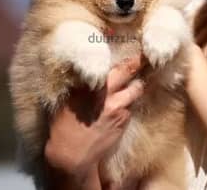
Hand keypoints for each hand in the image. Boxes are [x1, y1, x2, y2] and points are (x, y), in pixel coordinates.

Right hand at [45, 56, 143, 186]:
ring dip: (136, 84)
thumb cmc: (63, 126)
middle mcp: (107, 94)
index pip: (110, 66)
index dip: (123, 58)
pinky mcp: (124, 121)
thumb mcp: (66, 100)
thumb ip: (80, 84)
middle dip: (136, 62)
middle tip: (144, 56)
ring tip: (139, 80)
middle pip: (127, 72)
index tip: (132, 50)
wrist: (72, 156)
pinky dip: (129, 102)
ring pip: (135, 90)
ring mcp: (119, 108)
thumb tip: (88, 72)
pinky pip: (131, 106)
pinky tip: (125, 102)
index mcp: (90, 86)